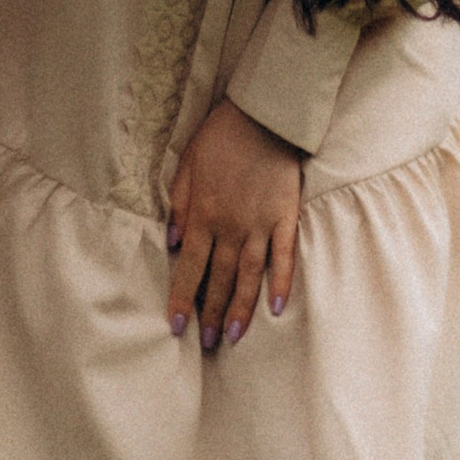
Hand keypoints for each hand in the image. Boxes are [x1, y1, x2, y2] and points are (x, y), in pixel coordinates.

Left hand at [165, 97, 301, 349]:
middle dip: (211, 312)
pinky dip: (282, 282)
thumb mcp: (186, 167)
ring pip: (249, 275)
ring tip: (233, 336)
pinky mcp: (286, 217)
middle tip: (207, 342)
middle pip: (218, 278)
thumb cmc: (219, 139)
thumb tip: (173, 242)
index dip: (181, 298)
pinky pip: (284, 256)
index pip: (189, 267)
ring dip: (241, 307)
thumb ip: (179, 206)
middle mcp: (231, 226)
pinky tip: (277, 307)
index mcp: (203, 215)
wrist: (262, 116)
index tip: (176, 326)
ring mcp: (261, 224)